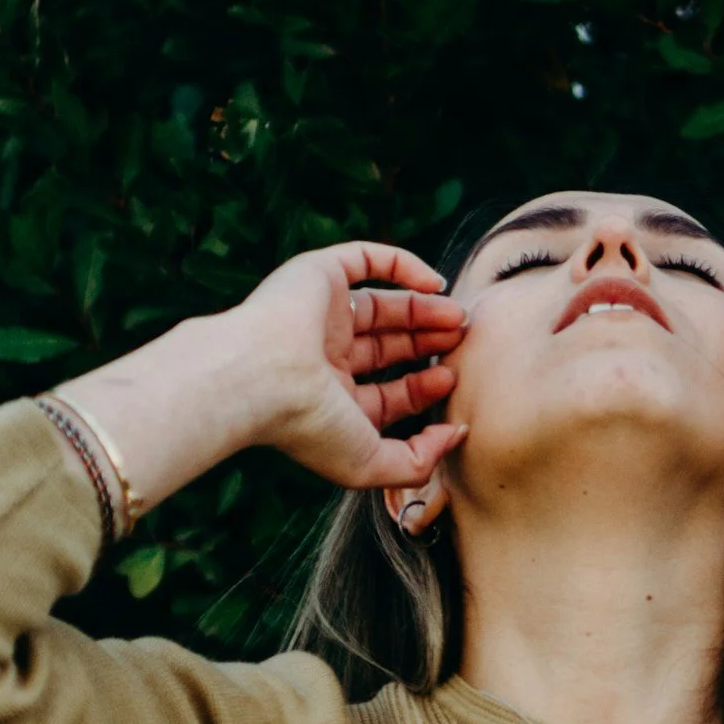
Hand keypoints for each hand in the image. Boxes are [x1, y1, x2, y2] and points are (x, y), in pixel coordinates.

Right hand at [230, 241, 468, 489]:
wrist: (260, 376)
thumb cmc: (309, 426)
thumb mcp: (370, 464)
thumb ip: (417, 462)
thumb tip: (455, 435)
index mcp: (328, 402)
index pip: (385, 394)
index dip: (421, 388)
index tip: (452, 382)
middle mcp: (322, 358)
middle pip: (387, 347)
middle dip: (427, 345)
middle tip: (462, 341)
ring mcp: (320, 315)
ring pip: (382, 306)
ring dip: (423, 309)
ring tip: (459, 317)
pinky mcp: (319, 274)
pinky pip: (366, 259)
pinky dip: (402, 265)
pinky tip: (436, 284)